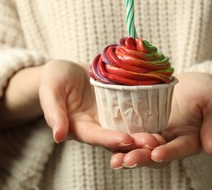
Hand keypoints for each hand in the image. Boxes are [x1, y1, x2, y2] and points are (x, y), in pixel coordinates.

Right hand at [39, 60, 159, 150]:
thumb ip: (53, 112)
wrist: (67, 69)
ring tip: (161, 135)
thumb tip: (58, 136)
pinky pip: (133, 112)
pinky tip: (161, 115)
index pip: (95, 137)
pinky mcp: (120, 106)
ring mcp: (110, 117)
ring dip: (144, 134)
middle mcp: (97, 126)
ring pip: (129, 129)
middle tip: (152, 142)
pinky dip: (146, 116)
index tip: (126, 140)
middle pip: (116, 137)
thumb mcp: (50, 91)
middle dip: (134, 142)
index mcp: (79, 127)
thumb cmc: (54, 79)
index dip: (110, 139)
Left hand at [110, 72, 211, 168]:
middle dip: (142, 158)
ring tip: (115, 160)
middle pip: (156, 154)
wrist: (191, 83)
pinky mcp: (143, 125)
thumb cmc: (206, 91)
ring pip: (141, 149)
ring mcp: (155, 135)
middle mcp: (171, 142)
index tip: (157, 153)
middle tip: (127, 160)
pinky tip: (107, 141)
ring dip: (127, 155)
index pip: (179, 149)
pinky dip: (120, 141)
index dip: (169, 152)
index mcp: (190, 140)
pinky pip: (131, 135)